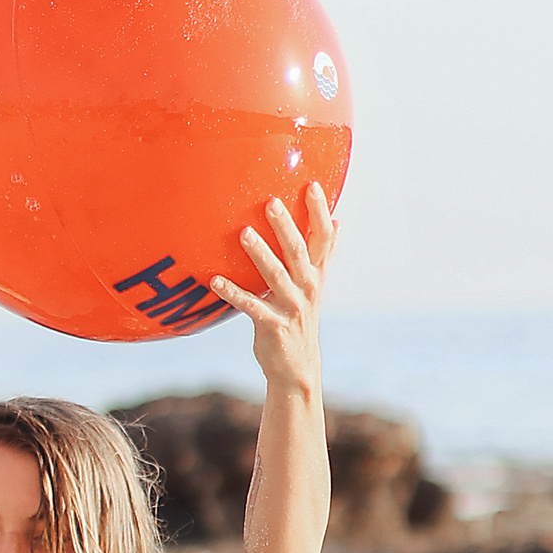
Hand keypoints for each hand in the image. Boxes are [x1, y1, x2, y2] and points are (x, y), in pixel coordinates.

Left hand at [209, 181, 334, 395]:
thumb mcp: (314, 285)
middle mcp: (307, 288)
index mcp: (316, 274)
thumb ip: (324, 254)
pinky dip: (232, 293)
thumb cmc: (299, 317)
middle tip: (271, 203)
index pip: (324, 238)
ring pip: (275, 276)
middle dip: (286, 227)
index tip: (312, 184)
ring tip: (244, 234)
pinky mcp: (272, 326)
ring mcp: (291, 307)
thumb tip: (338, 220)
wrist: (297, 367)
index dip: (319, 212)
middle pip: (299, 252)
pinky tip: (214, 281)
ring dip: (260, 255)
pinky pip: (250, 306)